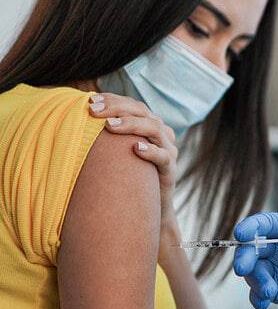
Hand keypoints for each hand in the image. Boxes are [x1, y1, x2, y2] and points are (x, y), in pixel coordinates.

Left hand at [88, 92, 177, 225]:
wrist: (149, 208)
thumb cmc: (128, 177)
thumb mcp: (117, 152)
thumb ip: (107, 136)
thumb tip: (76, 119)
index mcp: (149, 125)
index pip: (133, 105)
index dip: (113, 100)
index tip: (90, 101)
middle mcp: (162, 134)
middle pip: (143, 112)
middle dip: (117, 108)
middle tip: (94, 111)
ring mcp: (169, 151)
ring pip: (154, 129)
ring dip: (131, 125)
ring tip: (109, 126)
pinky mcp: (171, 170)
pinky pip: (164, 157)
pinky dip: (151, 151)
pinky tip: (136, 148)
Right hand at [232, 212, 277, 308]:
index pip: (267, 223)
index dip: (252, 226)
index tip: (241, 233)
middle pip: (253, 248)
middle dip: (245, 257)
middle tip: (243, 269)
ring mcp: (276, 268)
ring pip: (254, 271)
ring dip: (255, 281)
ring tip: (268, 292)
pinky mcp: (277, 288)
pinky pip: (260, 292)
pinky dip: (257, 297)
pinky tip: (262, 303)